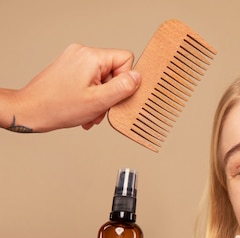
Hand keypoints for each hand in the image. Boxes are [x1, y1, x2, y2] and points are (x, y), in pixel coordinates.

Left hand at [15, 43, 140, 131]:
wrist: (30, 110)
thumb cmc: (59, 106)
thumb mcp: (99, 100)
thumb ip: (123, 87)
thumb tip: (138, 77)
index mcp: (91, 56)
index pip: (125, 60)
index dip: (125, 80)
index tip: (113, 95)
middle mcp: (82, 52)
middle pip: (114, 70)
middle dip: (110, 93)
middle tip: (100, 108)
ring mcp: (74, 59)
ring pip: (103, 77)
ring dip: (101, 97)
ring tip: (90, 111)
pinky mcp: (69, 67)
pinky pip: (91, 79)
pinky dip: (91, 94)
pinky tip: (84, 107)